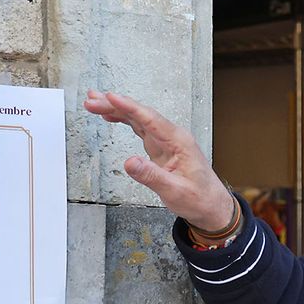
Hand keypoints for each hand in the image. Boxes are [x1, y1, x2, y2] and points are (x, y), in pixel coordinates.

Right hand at [83, 89, 235, 229]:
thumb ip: (151, 176)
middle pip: (141, 115)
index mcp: (179, 142)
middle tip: (92, 100)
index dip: (129, 107)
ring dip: (117, 110)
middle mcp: (173, 137)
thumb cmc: (199, 198)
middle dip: (116, 105)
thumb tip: (130, 163)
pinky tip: (112, 116)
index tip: (110, 97)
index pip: (150, 119)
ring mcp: (166, 141)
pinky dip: (125, 120)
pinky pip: (140, 128)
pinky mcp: (161, 148)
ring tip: (94, 103)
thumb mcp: (174, 191)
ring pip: (139, 119)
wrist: (212, 206)